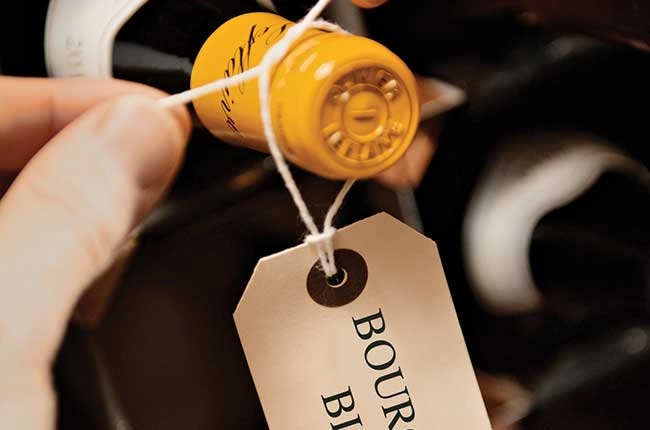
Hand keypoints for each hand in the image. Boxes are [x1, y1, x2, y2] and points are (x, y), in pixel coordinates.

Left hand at [0, 77, 189, 428]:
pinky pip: (33, 264)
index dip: (64, 102)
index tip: (149, 113)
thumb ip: (66, 222)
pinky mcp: (2, 338)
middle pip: (1, 158)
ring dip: (86, 202)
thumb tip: (139, 135)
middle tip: (157, 158)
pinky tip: (103, 271)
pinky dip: (77, 255)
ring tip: (138, 210)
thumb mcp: (0, 340)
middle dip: (84, 148)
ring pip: (22, 211)